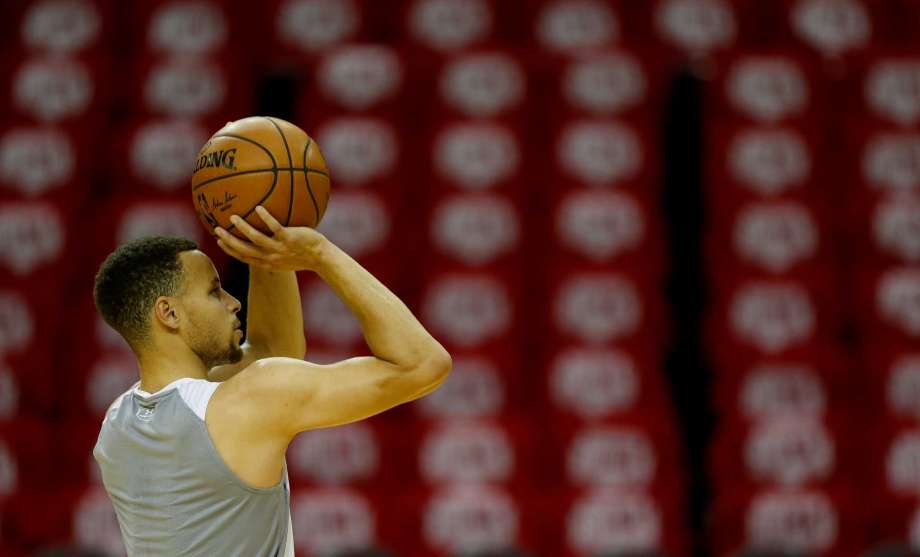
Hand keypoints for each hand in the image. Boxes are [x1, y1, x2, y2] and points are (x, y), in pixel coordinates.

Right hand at [213, 206, 328, 271]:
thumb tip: (269, 232)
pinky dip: (265, 218)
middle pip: (244, 250)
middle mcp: (271, 258)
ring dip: (243, 228)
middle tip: (216, 229)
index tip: (219, 242)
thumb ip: (276, 246)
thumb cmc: (307, 255)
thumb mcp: (288, 256)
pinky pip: (274, 227)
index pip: (244, 258)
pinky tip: (258, 208)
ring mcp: (280, 249)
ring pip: (256, 239)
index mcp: (268, 263)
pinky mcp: (289, 239)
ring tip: (232, 217)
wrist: (323, 258)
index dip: (230, 250)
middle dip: (229, 241)